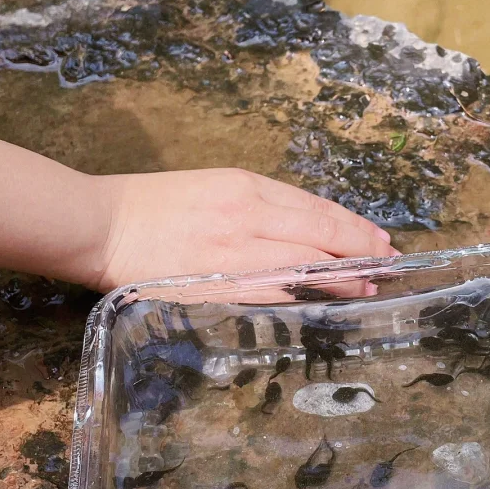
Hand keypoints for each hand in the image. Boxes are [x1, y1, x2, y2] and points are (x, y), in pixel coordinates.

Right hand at [91, 167, 393, 291]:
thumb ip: (258, 207)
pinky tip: (322, 301)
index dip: (353, 227)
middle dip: (359, 251)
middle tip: (388, 264)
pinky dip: (301, 296)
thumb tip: (304, 229)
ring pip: (302, 265)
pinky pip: (269, 291)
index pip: (315, 208)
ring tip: (368, 286)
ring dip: (341, 278)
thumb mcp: (213, 188)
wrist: (102, 225)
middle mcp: (246, 215)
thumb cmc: (154, 206)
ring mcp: (232, 251)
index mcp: (246, 187)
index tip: (378, 239)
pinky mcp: (214, 283)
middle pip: (319, 235)